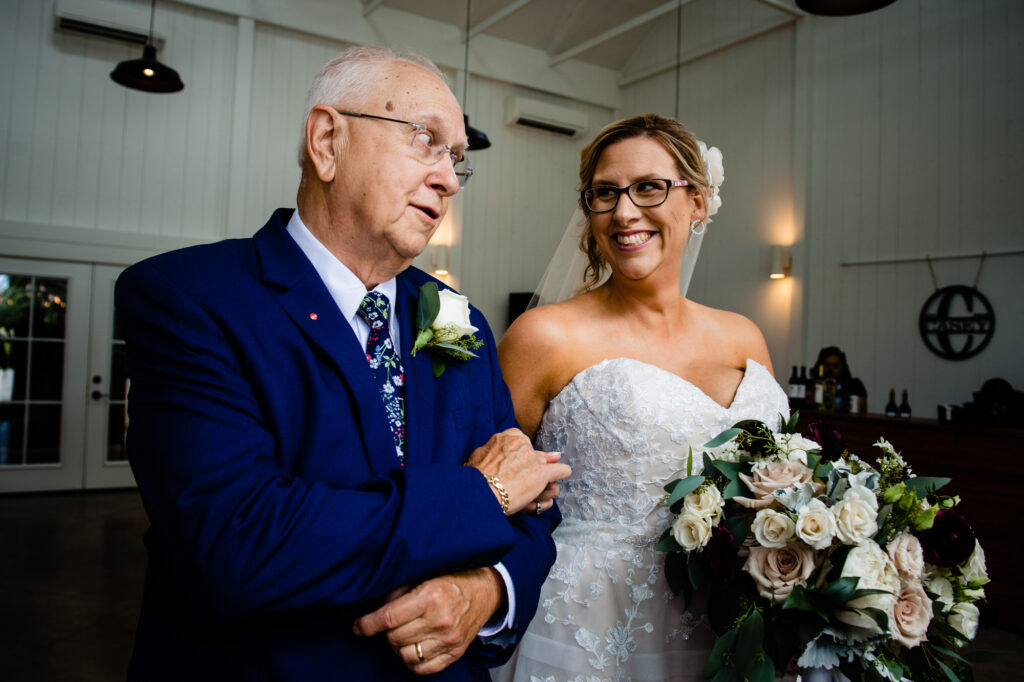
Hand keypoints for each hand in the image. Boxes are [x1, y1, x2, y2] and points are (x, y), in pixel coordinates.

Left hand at [352, 568, 502, 674]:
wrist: (486, 592)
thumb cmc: (453, 581)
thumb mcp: (426, 576)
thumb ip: (400, 591)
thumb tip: (377, 608)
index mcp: (430, 597)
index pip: (389, 617)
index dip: (368, 624)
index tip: (359, 626)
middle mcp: (439, 620)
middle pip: (394, 637)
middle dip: (387, 631)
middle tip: (392, 622)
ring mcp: (448, 640)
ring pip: (405, 655)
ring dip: (398, 646)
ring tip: (404, 634)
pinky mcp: (454, 653)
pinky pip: (422, 668)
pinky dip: (412, 660)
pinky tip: (414, 647)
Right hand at [465, 429, 570, 514]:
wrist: (479, 491)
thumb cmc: (474, 477)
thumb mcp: (479, 456)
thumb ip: (492, 449)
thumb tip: (497, 448)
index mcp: (506, 438)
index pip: (521, 441)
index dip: (520, 455)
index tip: (517, 465)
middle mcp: (522, 445)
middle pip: (535, 453)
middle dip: (532, 465)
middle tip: (525, 478)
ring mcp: (533, 458)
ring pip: (548, 463)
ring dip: (544, 475)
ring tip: (538, 487)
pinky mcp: (542, 473)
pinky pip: (560, 470)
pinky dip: (560, 474)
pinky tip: (558, 479)